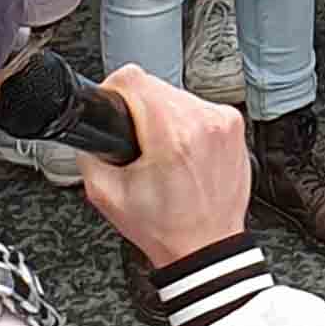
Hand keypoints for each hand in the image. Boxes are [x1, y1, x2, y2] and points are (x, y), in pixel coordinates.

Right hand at [80, 64, 252, 268]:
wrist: (206, 247)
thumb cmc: (165, 228)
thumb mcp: (106, 195)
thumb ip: (89, 154)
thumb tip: (89, 128)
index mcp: (171, 135)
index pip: (133, 78)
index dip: (114, 91)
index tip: (114, 108)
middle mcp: (203, 121)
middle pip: (156, 86)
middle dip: (140, 110)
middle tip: (138, 144)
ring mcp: (224, 122)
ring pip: (178, 95)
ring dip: (165, 115)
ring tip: (163, 152)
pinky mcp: (235, 126)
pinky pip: (200, 108)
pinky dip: (188, 124)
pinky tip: (184, 153)